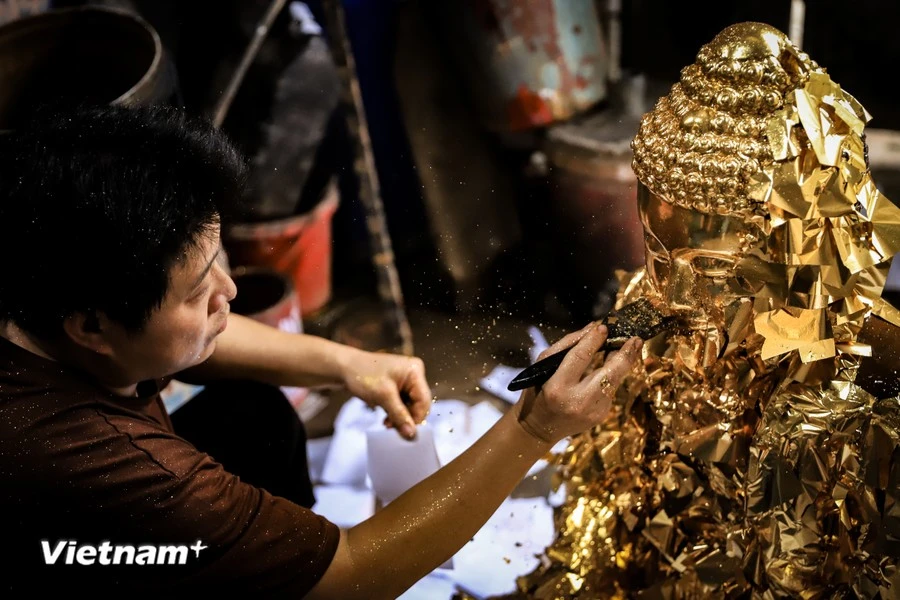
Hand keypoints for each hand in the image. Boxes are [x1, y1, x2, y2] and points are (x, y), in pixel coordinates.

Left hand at [342, 350, 431, 439]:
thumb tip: (412, 435)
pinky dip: (396, 412)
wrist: (344, 368)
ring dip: (400, 416)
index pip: (424, 400)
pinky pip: (403, 403)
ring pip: (410, 405)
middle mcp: (414, 374)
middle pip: (418, 403)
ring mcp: (406, 379)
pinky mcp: (398, 385)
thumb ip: (400, 416)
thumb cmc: (363, 376)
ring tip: (386, 423)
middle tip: (391, 427)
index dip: (416, 418)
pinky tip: (386, 418)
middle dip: (406, 417)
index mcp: (415, 371)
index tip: (405, 432)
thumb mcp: (383, 397)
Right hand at [514, 323, 642, 443]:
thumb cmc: (537, 392)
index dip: (594, 340)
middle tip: (636, 339)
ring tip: (629, 348)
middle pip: (610, 372)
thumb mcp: (543, 366)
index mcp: (558, 386)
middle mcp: (577, 401)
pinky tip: (608, 370)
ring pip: (615, 380)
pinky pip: (610, 390)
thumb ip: (566, 345)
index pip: (581, 357)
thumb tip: (592, 329)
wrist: (539, 429)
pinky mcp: (601, 416)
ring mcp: (592, 411)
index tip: (604, 327)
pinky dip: (610, 377)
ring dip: (622, 363)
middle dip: (626, 354)